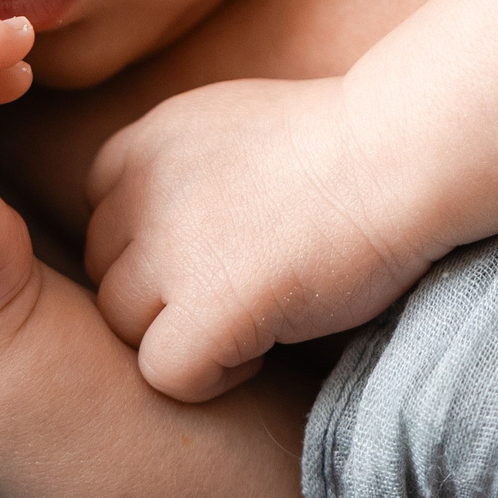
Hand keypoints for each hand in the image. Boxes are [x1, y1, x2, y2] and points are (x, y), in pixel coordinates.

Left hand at [83, 75, 437, 401]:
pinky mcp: (203, 308)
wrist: (396, 153)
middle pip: (106, 271)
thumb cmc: (342, 141)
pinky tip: (263, 345)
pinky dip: (210, 375)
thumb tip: (161, 227)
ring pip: (122, 324)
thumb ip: (180, 166)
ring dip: (181, 332)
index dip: (151, 241)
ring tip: (254, 313)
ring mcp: (166, 250)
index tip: (215, 244)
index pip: (101, 210)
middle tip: (240, 283)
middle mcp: (140, 191)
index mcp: (146, 140)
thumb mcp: (231, 122)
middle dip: (161, 290)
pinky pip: (164, 372)